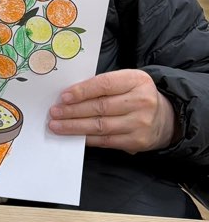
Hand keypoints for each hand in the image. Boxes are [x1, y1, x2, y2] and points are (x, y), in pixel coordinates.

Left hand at [47, 69, 178, 152]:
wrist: (166, 118)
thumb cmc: (136, 96)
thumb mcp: (126, 82)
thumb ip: (102, 85)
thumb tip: (69, 95)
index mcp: (136, 80)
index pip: (104, 84)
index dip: (81, 91)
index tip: (63, 97)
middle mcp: (141, 101)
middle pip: (100, 107)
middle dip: (73, 111)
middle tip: (54, 112)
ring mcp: (140, 123)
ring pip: (100, 126)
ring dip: (74, 126)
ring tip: (57, 125)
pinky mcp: (137, 141)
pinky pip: (106, 140)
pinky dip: (86, 138)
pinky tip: (73, 135)